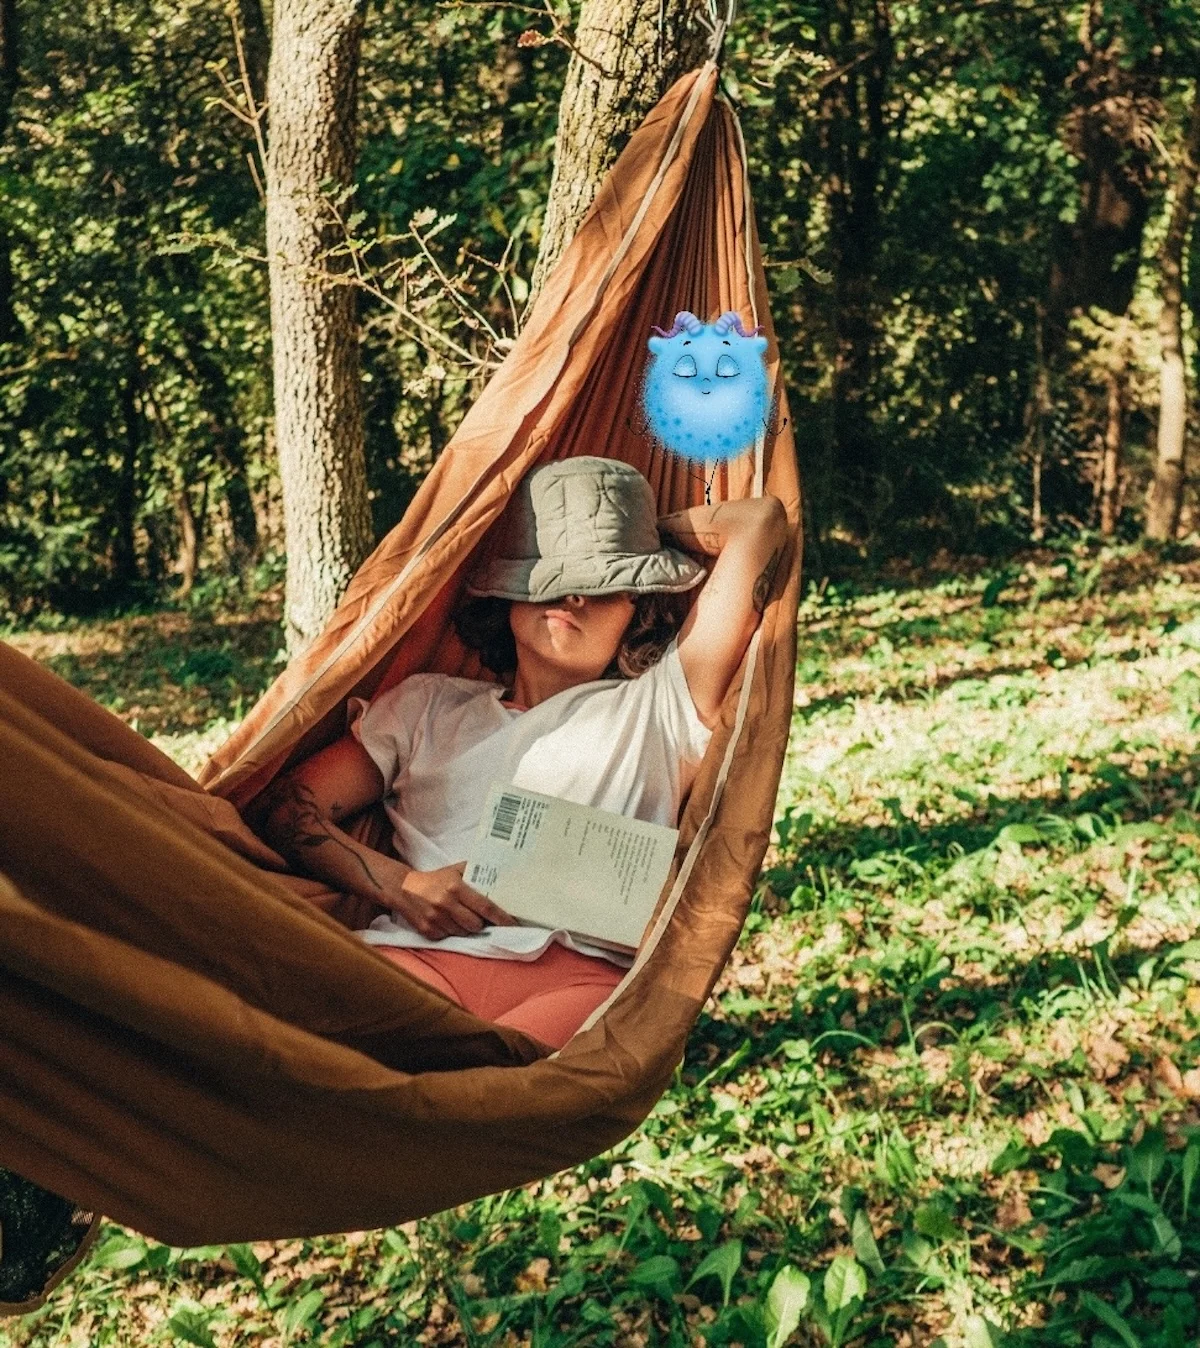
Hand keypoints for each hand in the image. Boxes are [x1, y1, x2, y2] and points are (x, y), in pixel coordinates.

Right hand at [383, 862, 515, 939]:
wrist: (404, 889)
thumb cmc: (436, 879)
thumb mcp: (455, 870)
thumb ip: (476, 872)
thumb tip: (501, 874)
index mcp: (456, 888)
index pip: (485, 907)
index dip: (501, 918)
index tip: (513, 924)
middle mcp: (446, 904)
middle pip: (476, 925)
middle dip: (481, 924)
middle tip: (480, 918)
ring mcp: (436, 920)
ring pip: (463, 933)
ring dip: (466, 928)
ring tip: (460, 917)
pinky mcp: (428, 931)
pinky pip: (449, 937)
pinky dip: (451, 932)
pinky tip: (446, 921)